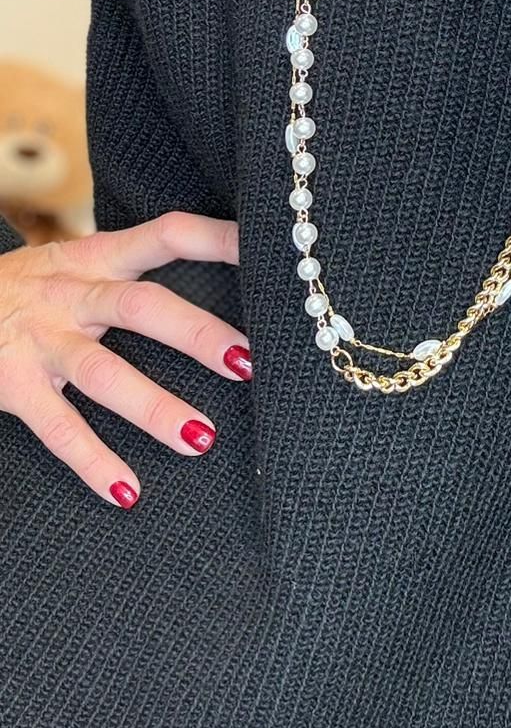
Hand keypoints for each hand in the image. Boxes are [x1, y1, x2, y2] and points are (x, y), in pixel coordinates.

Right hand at [0, 211, 249, 507]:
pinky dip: (92, 461)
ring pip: (102, 373)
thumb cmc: (22, 291)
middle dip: (194, 333)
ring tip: (202, 439)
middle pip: (140, 306)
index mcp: (94, 259)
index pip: (163, 236)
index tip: (269, 250)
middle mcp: (70, 294)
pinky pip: (57, 427)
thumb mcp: (70, 266)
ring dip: (153, 407)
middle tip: (248, 361)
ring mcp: (40, 340)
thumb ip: (127, 274)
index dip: (215, 240)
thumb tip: (218, 287)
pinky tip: (128, 491)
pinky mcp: (12, 385)